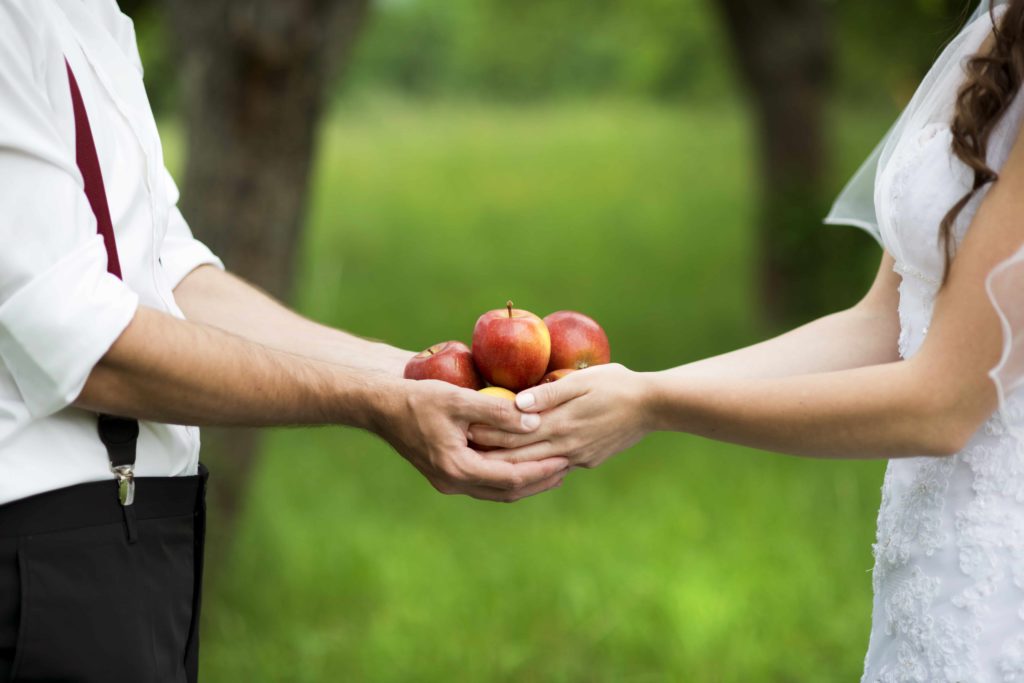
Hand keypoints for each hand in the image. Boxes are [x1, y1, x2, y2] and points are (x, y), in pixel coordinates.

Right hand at [375, 379, 568, 500]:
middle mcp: (453, 482)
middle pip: (508, 491)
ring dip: (526, 481)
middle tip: (568, 465)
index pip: (511, 477)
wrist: (381, 406)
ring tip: (553, 467)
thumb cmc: (417, 398)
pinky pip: (486, 482)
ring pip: (497, 491)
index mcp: (457, 468)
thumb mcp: (458, 399)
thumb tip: (534, 420)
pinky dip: (509, 475)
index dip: (542, 470)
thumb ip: (496, 410)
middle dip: (540, 480)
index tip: (566, 458)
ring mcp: (449, 481)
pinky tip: (524, 461)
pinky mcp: (447, 474)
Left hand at [468, 363, 650, 468]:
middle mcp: (567, 447)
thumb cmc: (617, 383)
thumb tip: (517, 402)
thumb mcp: (583, 380)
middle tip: (462, 452)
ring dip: (508, 466)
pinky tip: (518, 468)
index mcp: (562, 425)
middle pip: (519, 456)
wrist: (654, 406)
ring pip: (534, 467)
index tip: (464, 429)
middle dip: (490, 455)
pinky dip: (532, 469)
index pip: (516, 432)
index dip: (489, 432)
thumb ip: (549, 393)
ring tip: (481, 463)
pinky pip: (554, 467)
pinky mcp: (587, 460)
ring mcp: (578, 457)